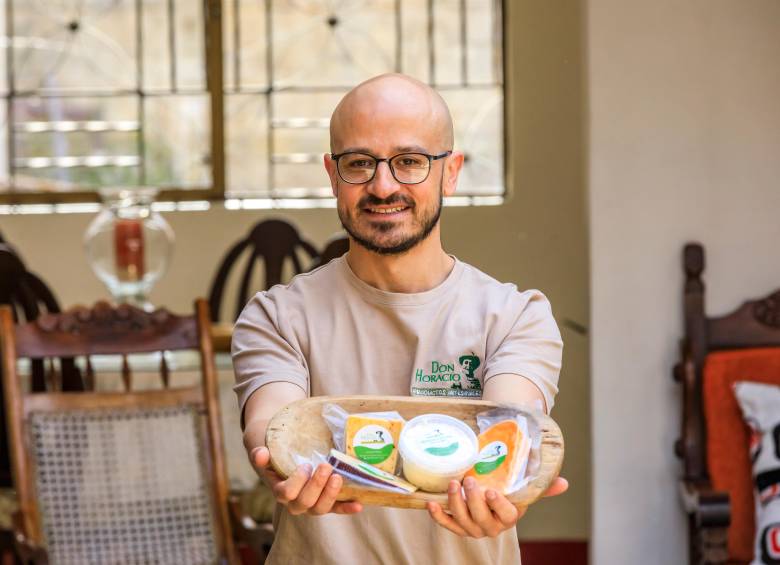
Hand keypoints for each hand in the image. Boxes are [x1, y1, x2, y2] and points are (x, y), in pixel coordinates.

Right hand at [249, 446, 362, 515]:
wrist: (284, 458)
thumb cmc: (274, 454)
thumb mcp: (264, 451)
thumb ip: (259, 453)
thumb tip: (261, 454)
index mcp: (280, 490)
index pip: (285, 493)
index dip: (296, 482)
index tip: (305, 466)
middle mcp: (295, 502)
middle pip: (305, 502)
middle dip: (316, 485)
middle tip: (325, 466)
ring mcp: (311, 504)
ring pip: (320, 509)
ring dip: (330, 495)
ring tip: (338, 477)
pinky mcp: (326, 502)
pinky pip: (336, 509)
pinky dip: (346, 508)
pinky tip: (358, 505)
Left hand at [426, 476, 568, 537]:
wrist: (490, 505)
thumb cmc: (509, 495)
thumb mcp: (525, 491)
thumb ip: (543, 487)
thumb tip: (564, 482)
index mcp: (510, 517)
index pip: (506, 514)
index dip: (498, 505)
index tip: (491, 491)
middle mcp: (491, 527)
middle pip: (481, 518)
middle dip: (473, 500)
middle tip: (469, 480)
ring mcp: (473, 528)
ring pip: (462, 520)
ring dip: (455, 503)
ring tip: (453, 484)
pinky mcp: (457, 526)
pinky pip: (446, 524)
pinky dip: (437, 515)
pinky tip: (430, 502)